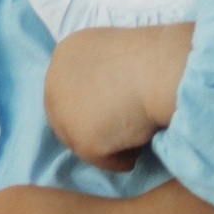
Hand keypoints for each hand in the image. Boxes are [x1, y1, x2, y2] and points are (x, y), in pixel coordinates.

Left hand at [43, 21, 193, 168]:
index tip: (117, 108)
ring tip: (140, 135)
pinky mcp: (82, 142)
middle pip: (69, 117)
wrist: (160, 70)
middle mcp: (54, 83)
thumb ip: (102, 74)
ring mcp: (64, 114)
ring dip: (110, 142)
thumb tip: (107, 99)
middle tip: (127, 129)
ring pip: (84, 141)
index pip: (70, 89)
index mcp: (66, 54)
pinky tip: (141, 145)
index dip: (94, 101)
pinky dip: (122, 158)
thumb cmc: (150, 56)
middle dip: (97, 125)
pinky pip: (103, 160)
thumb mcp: (117, 54)